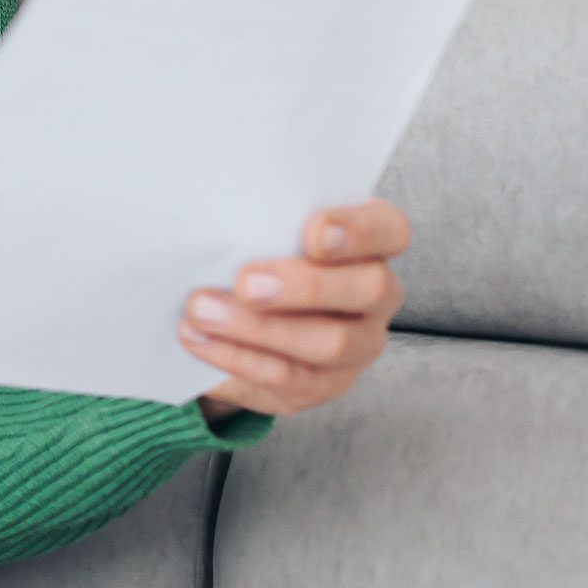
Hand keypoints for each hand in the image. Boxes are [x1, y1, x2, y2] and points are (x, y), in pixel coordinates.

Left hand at [179, 198, 409, 423]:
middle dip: (307, 286)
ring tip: (202, 310)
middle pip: (370, 289)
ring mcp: (357, 344)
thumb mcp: (259, 233)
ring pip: (330, 342)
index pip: (390, 230)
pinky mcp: (323, 383)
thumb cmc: (255, 258)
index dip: (361, 230)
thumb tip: (210, 205)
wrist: (239, 327)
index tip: (314, 232)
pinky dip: (237, 355)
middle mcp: (375, 295)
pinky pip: (288, 375)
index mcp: (367, 245)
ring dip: (260, 328)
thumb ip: (256, 220)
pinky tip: (197, 338)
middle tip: (246, 281)